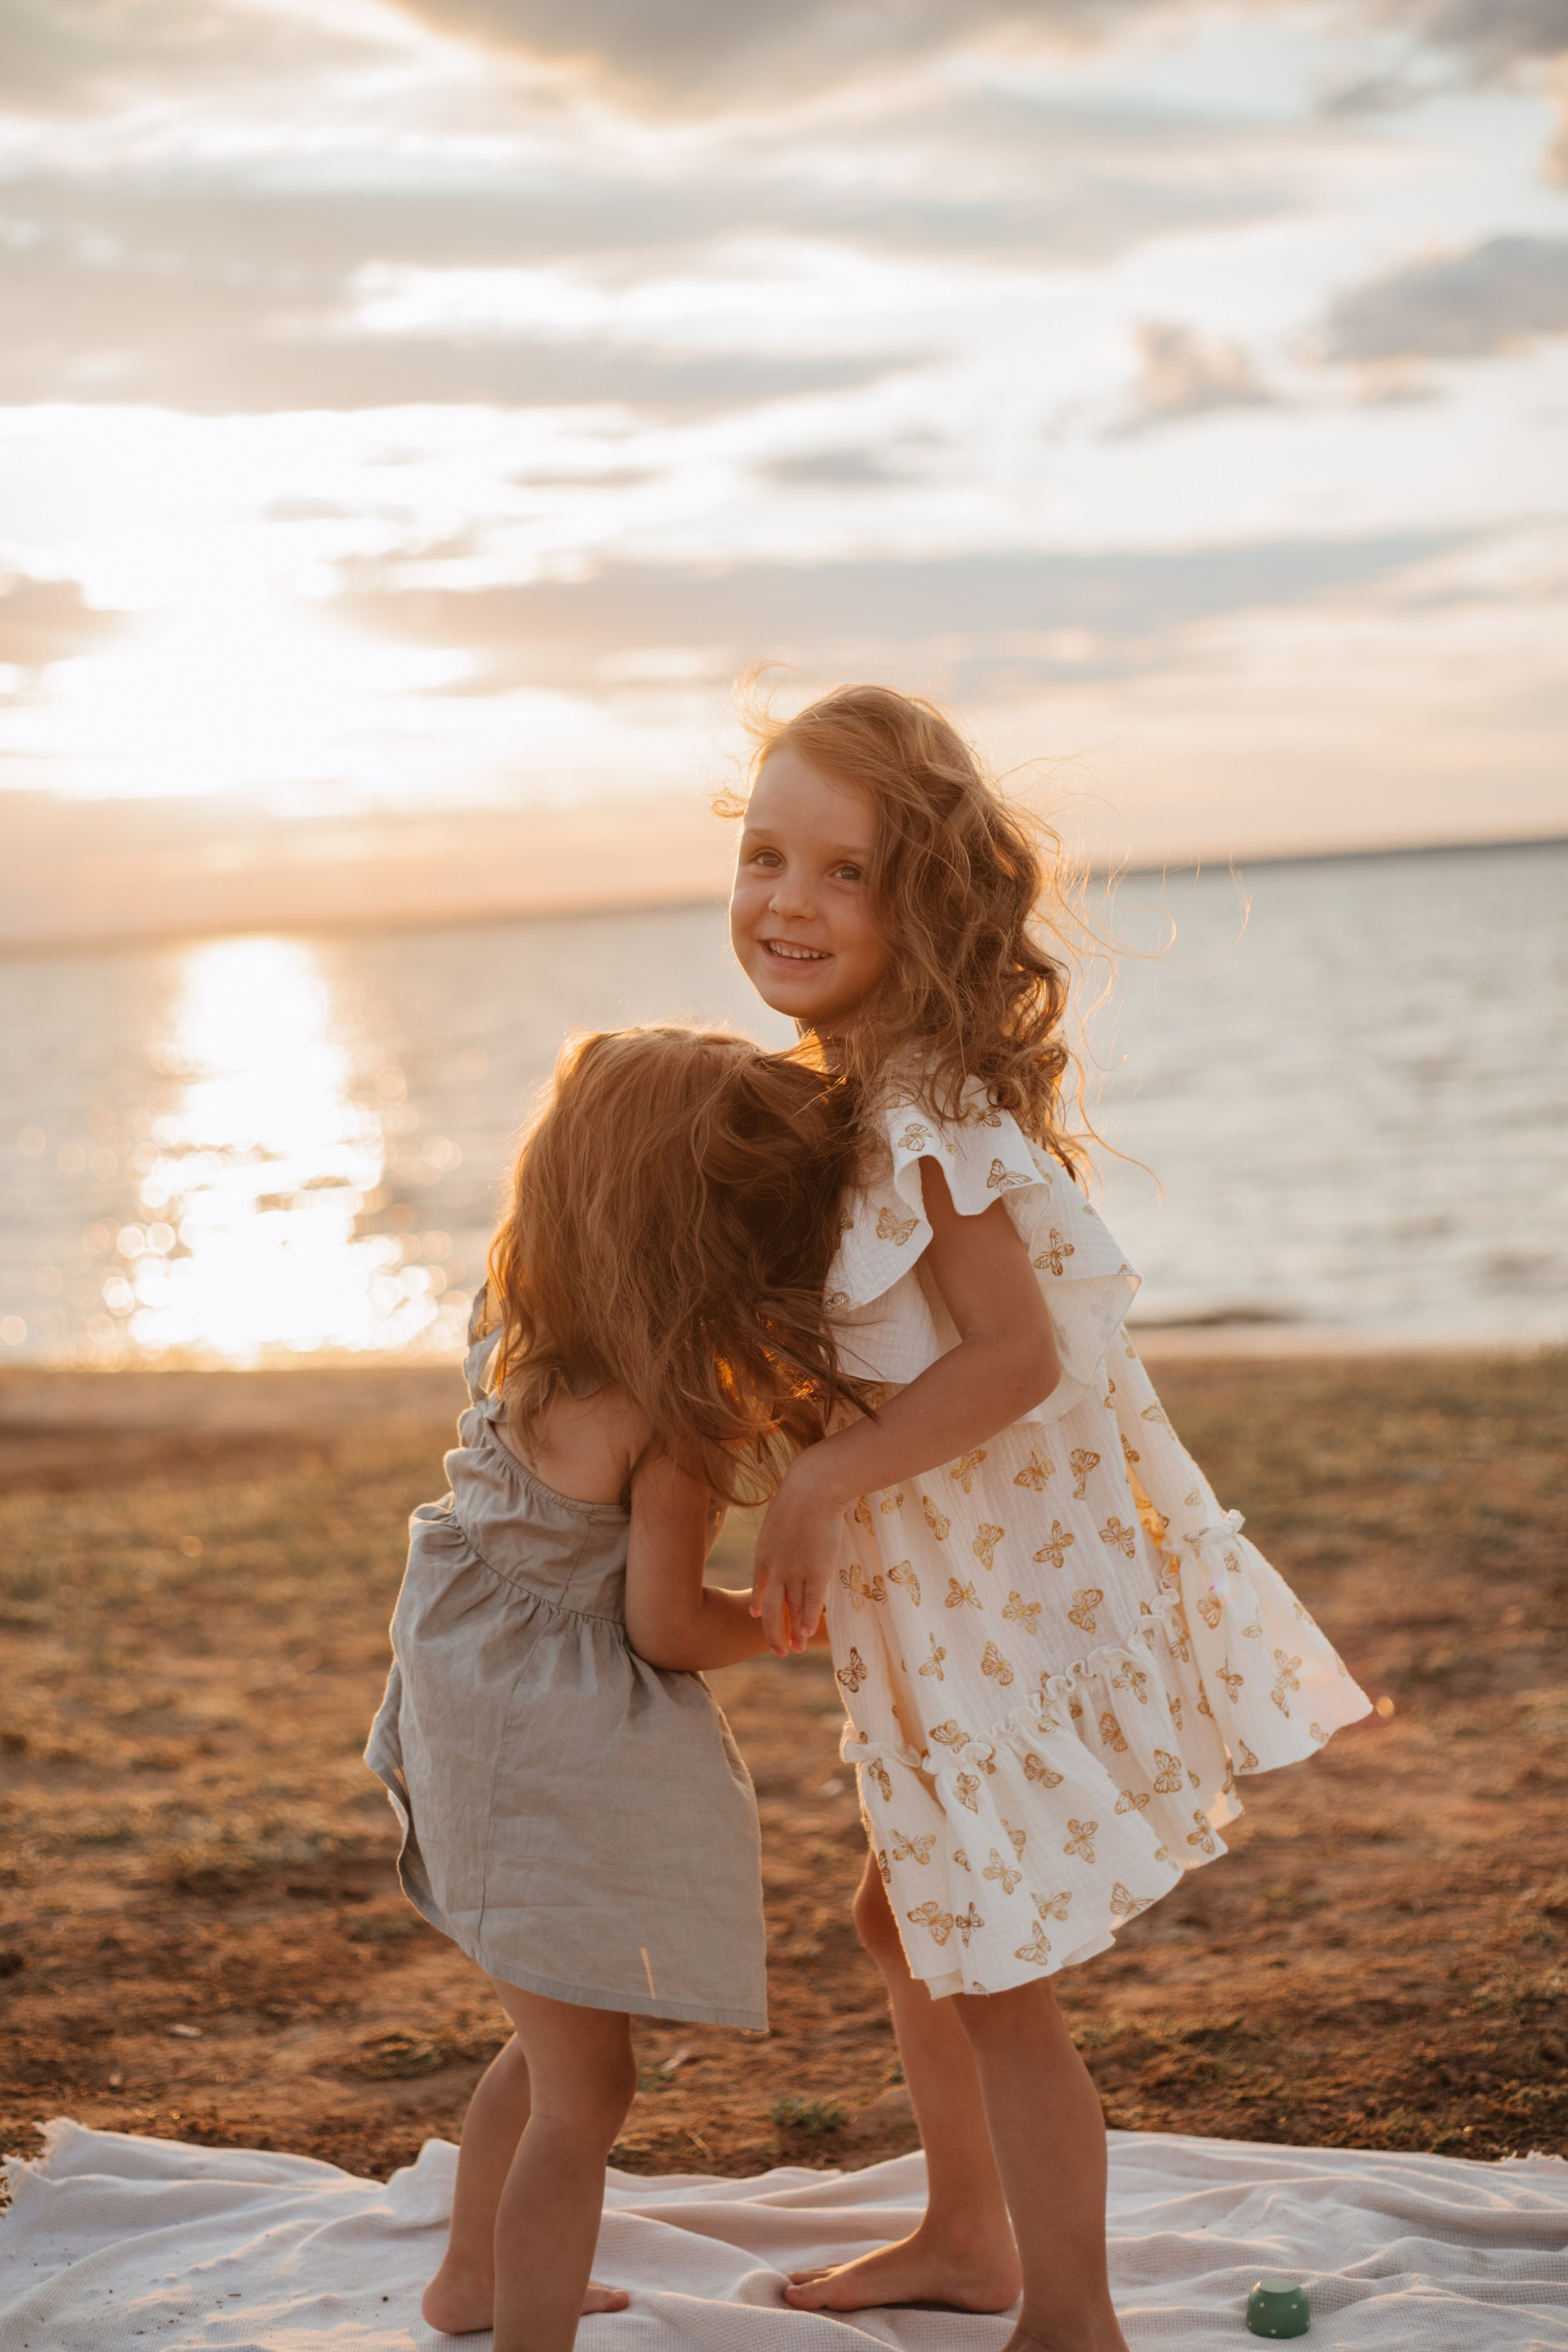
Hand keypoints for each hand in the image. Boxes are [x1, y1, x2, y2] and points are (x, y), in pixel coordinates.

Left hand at [749, 1455, 846, 1654]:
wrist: (813, 1488)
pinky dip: (808, 1620)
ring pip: (791, 1611)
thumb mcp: (782, 1514)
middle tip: (778, 1650)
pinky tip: (808, 1634)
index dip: (758, 1604)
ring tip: (796, 1649)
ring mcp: (795, 1572)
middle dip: (773, 1632)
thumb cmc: (801, 1493)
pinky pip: (810, 1603)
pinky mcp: (817, 1571)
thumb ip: (781, 1530)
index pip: (759, 1587)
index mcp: (763, 1553)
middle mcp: (775, 1568)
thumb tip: (785, 1526)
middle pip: (770, 1609)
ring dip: (793, 1632)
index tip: (756, 1617)